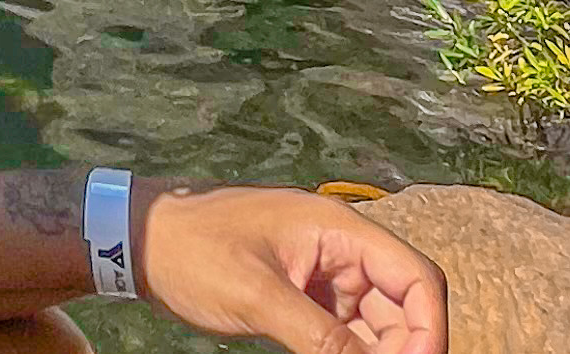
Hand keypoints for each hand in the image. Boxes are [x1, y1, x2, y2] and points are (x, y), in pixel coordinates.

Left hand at [135, 184, 447, 353]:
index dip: (429, 329)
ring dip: (377, 352)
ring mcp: (322, 272)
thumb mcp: (258, 296)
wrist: (140, 239)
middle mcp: (338, 247)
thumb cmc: (193, 251)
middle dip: (404, 347)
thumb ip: (321, 337)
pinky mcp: (303, 295)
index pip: (415, 277)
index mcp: (336, 229)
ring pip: (377, 323)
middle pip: (403, 303)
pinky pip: (346, 331)